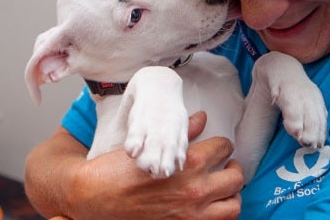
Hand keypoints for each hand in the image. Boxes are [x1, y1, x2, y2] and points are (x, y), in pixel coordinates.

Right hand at [26, 112, 243, 219]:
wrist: (94, 199)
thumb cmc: (117, 171)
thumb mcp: (150, 145)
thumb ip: (181, 133)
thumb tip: (201, 118)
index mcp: (189, 164)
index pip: (224, 147)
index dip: (223, 145)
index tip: (219, 147)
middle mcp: (195, 190)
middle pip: (236, 177)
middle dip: (234, 168)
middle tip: (226, 166)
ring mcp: (191, 214)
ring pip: (234, 205)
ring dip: (231, 194)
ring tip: (222, 188)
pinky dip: (220, 214)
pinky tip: (211, 206)